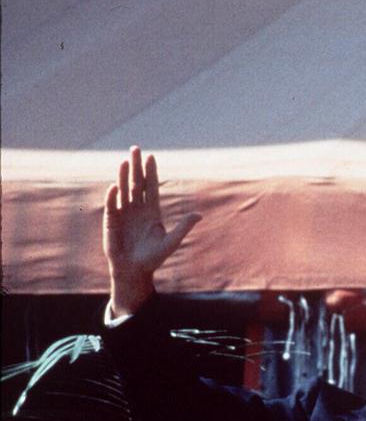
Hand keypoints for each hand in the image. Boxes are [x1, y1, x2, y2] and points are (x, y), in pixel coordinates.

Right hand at [103, 146, 200, 316]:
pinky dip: (113, 196)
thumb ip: (183, 228)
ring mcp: (123, 213)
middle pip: (136, 183)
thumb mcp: (171, 242)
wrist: (134, 271)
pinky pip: (112, 206)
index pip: (151, 188)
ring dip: (124, 176)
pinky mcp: (111, 222)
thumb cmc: (153, 258)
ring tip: (126, 161)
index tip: (151, 157)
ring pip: (124, 190)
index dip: (151, 173)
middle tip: (136, 149)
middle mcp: (137, 209)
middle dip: (136, 167)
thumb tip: (199, 215)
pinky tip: (115, 186)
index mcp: (152, 212)